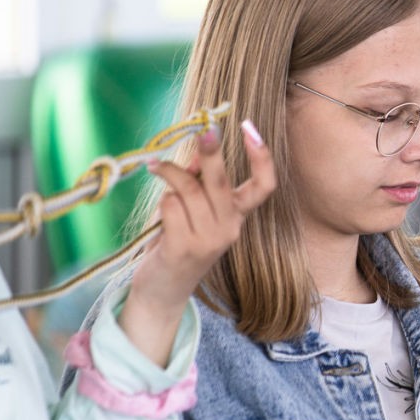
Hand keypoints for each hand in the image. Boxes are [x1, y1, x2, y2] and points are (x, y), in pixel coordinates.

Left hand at [119, 122, 276, 363]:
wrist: (164, 291)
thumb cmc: (178, 242)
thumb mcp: (195, 212)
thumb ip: (199, 184)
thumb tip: (194, 158)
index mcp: (237, 217)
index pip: (263, 186)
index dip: (261, 157)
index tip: (250, 128)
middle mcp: (229, 228)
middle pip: (221, 181)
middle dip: (210, 152)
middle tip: (202, 130)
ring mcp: (208, 240)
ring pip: (187, 188)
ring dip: (169, 175)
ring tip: (155, 168)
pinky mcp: (183, 247)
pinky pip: (170, 205)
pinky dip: (162, 202)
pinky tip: (159, 215)